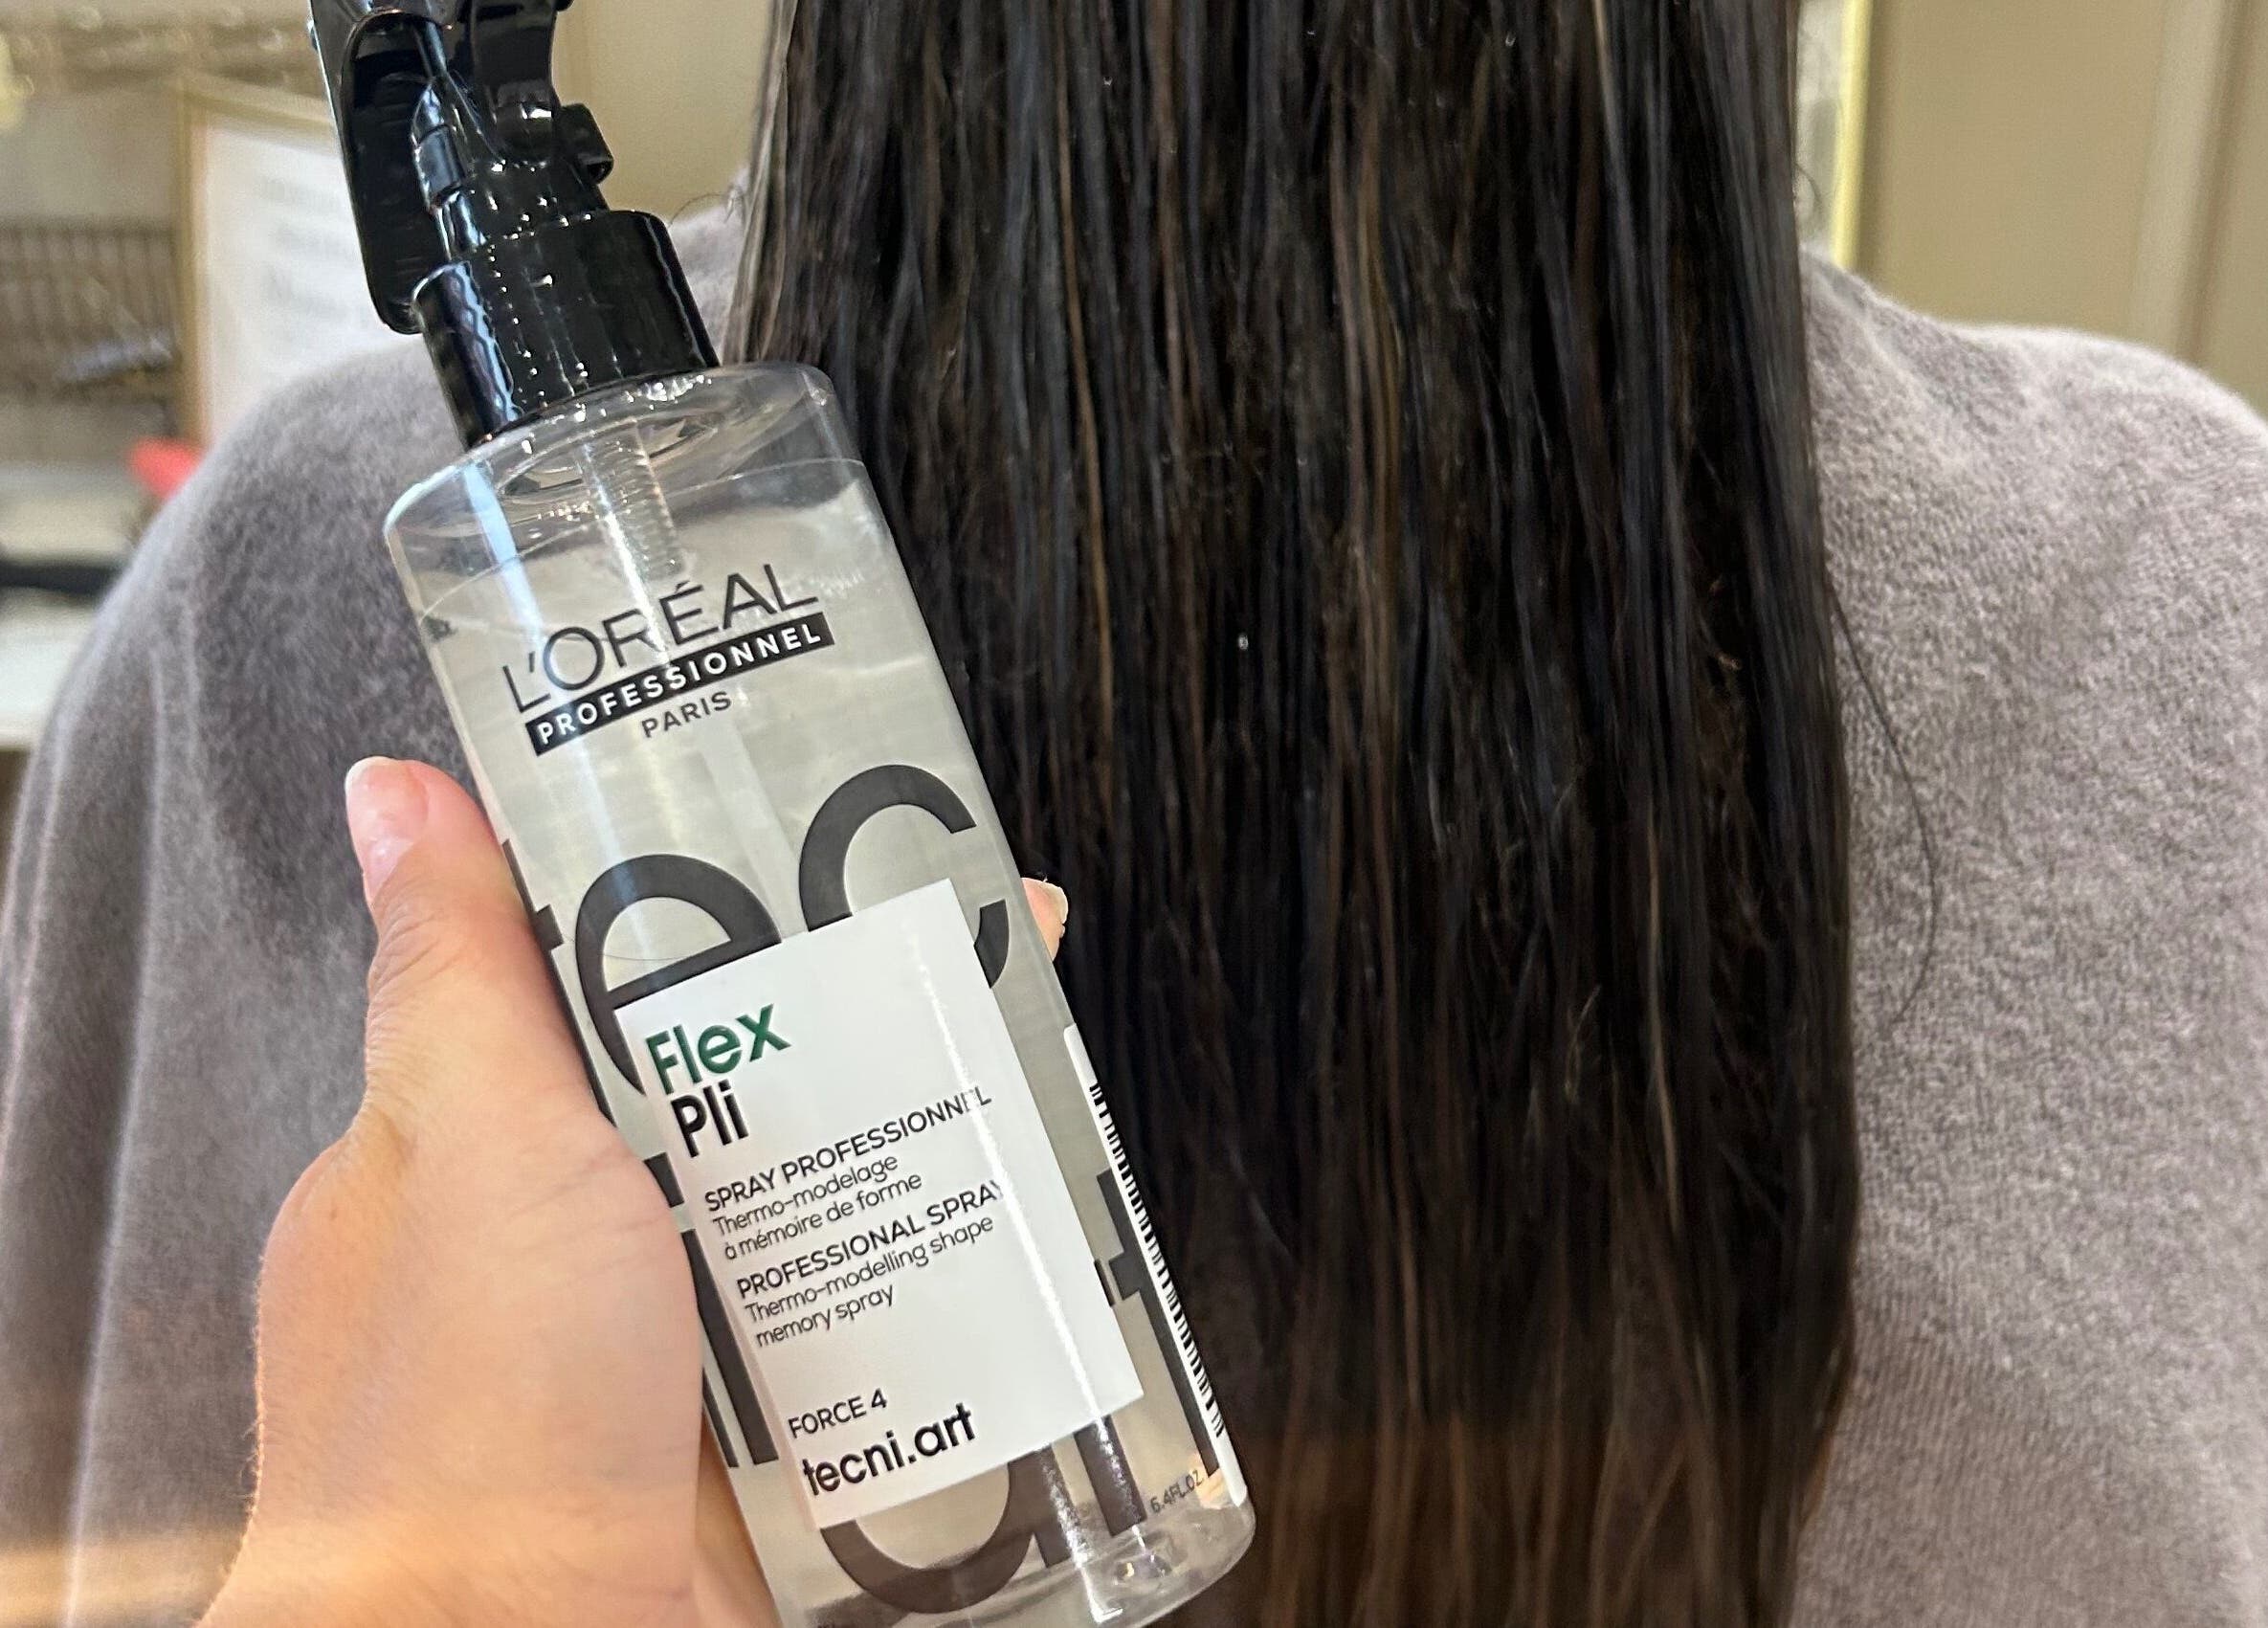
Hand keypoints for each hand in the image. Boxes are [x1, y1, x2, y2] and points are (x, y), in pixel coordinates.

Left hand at [201, 759, 1068, 1627]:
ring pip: (810, 1200)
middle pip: (733, 1081)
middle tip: (991, 937)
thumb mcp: (469, 1146)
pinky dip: (933, 1275)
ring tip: (1035, 1061)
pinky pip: (857, 1323)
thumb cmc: (466, 1420)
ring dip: (915, 1137)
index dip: (712, 895)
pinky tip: (1022, 1231)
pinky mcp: (756, 1439)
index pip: (591, 976)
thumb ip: (454, 971)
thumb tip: (393, 791)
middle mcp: (564, 1248)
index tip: (822, 827)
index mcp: (464, 1156)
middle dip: (858, 1008)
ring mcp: (664, 1348)